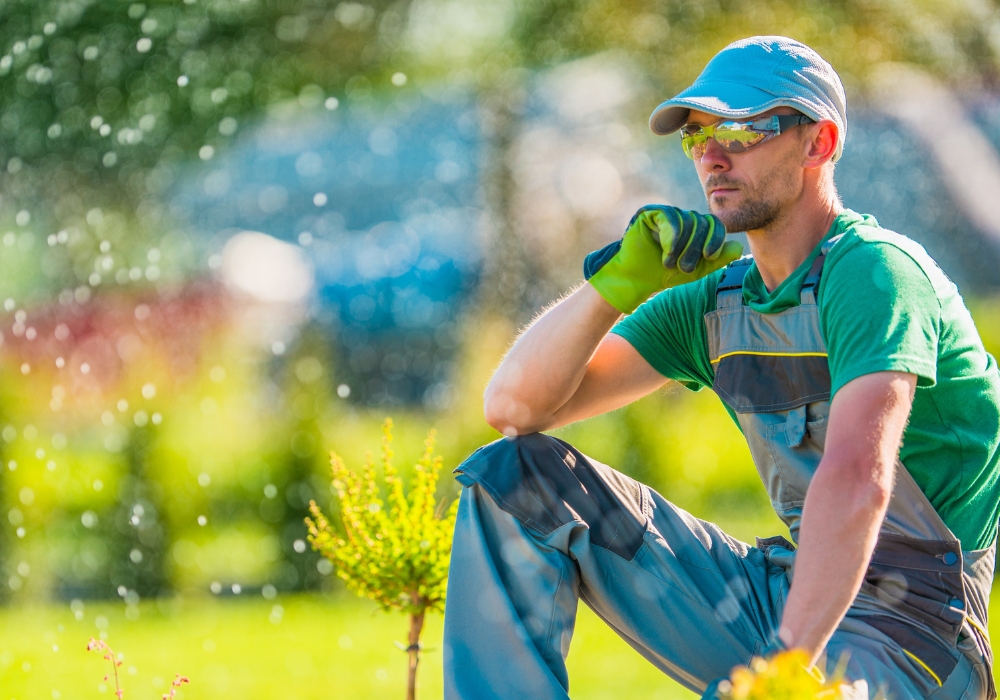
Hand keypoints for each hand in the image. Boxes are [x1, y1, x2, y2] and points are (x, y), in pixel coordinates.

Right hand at [584, 205, 742, 313]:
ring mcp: (667, 213)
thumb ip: (717, 259)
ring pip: (687, 221)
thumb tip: (738, 247)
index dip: (716, 238)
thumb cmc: (664, 274)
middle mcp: (683, 217)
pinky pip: (670, 217)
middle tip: (684, 268)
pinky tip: (666, 251)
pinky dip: (671, 237)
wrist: (637, 279)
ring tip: (669, 263)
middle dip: (695, 248)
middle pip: (702, 222)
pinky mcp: (651, 213)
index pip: (714, 224)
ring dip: (680, 247)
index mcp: (695, 228)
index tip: (710, 256)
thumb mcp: (697, 270)